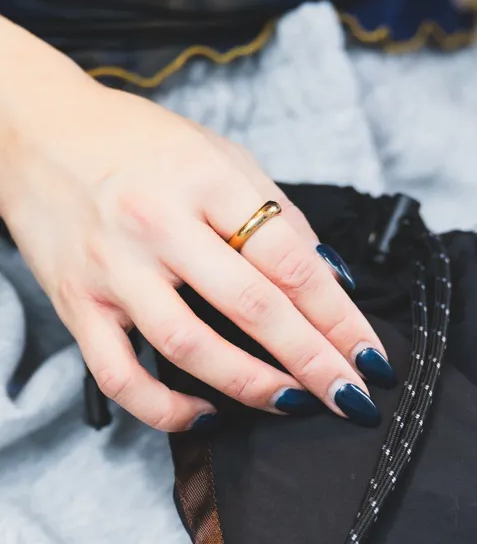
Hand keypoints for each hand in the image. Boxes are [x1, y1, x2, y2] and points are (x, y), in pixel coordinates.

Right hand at [0, 52, 392, 431]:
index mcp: (206, 180)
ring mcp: (114, 267)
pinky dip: (165, 407)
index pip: (289, 259)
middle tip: (353, 396)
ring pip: (190, 346)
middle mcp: (159, 223)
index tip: (371, 354)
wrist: (38, 130)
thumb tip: (334, 279)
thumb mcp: (222, 155)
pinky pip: (120, 374)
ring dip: (252, 386)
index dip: (338, 314)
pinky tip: (208, 413)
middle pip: (253, 306)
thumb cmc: (141, 144)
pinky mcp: (76, 303)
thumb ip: (279, 214)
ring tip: (296, 404)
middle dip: (314, 360)